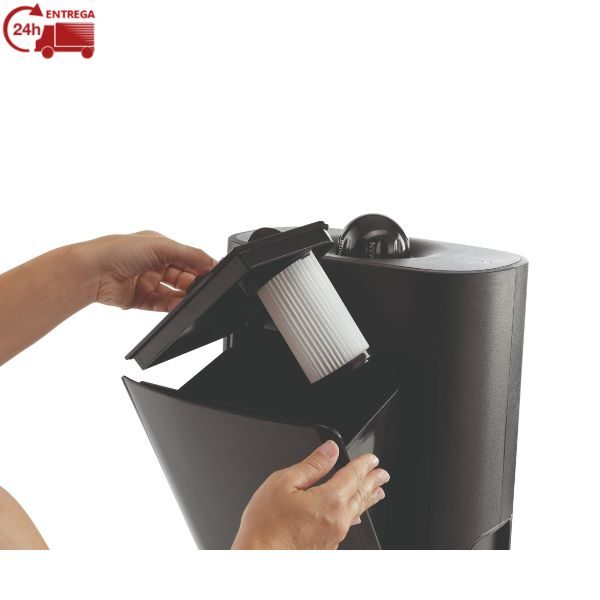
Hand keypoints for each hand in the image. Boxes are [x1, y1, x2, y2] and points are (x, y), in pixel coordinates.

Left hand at [78, 231, 216, 310]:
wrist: (91, 271)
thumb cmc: (117, 250)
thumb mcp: (161, 246)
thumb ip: (189, 255)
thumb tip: (210, 262)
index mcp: (158, 246)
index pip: (186, 257)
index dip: (199, 265)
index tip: (213, 272)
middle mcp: (152, 263)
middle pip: (182, 275)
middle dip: (193, 281)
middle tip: (203, 286)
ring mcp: (145, 282)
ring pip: (172, 291)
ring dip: (183, 295)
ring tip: (192, 297)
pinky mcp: (139, 299)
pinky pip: (161, 304)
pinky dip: (171, 306)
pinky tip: (179, 305)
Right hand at [231, 440, 389, 549]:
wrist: (258, 559)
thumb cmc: (265, 527)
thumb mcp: (284, 483)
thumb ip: (312, 465)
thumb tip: (330, 450)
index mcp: (329, 500)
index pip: (353, 476)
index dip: (364, 464)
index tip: (372, 459)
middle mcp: (337, 520)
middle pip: (360, 495)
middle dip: (373, 481)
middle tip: (382, 473)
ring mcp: (334, 537)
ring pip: (357, 512)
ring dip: (368, 498)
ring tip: (377, 492)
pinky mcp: (326, 548)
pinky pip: (348, 526)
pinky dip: (355, 515)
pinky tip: (356, 516)